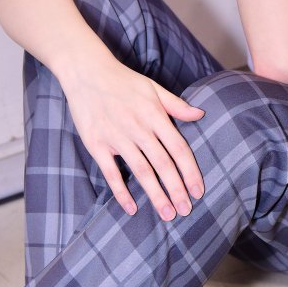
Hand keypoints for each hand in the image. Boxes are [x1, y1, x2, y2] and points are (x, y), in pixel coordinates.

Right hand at [62, 56, 204, 219]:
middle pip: (163, 164)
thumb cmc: (124, 81)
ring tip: (167, 214)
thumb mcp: (154, 88)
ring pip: (141, 171)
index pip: (178, 149)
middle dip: (176, 190)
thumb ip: (177, 105)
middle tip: (186, 211)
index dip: (190, 172)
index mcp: (155, 116)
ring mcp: (117, 137)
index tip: (198, 191)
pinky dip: (121, 192)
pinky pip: (111, 173)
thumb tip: (201, 114)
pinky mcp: (97, 144)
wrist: (87, 72)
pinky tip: (132, 208)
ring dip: (155, 195)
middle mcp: (138, 128)